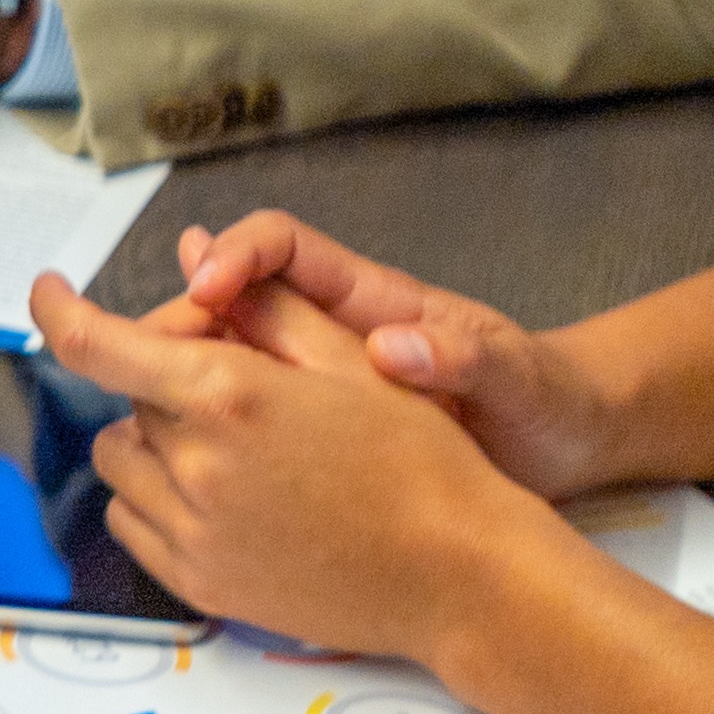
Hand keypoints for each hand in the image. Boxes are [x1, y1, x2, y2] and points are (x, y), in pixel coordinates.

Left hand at [35, 268, 600, 665]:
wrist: (464, 579)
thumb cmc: (422, 465)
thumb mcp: (350, 363)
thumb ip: (263, 307)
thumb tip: (198, 249)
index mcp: (227, 397)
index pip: (93, 345)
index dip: (56, 309)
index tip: (48, 291)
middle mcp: (195, 467)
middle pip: (129, 397)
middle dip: (168, 380)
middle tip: (241, 388)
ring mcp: (193, 533)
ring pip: (121, 460)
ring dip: (156, 439)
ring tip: (235, 445)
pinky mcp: (199, 583)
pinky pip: (133, 521)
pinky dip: (157, 498)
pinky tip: (224, 495)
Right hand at [153, 209, 608, 496]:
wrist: (564, 449)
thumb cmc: (543, 400)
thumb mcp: (515, 379)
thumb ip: (462, 358)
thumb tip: (394, 346)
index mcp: (370, 300)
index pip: (279, 247)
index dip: (233, 255)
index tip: (203, 288)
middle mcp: (329, 334)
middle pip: (226, 302)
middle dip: (181, 321)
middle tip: (149, 366)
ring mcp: (315, 384)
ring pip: (221, 362)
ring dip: (178, 377)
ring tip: (150, 415)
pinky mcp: (313, 434)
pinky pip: (241, 417)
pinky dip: (205, 430)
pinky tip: (185, 466)